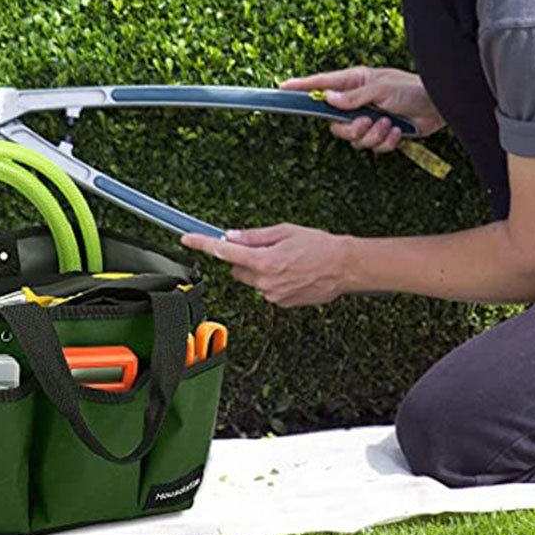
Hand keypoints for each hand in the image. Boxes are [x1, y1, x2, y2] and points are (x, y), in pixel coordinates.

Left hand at [180, 224, 348, 307]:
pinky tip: (293, 272)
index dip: (203, 244)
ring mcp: (273, 295)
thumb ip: (254, 236)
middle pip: (237, 269)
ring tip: (286, 260)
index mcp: (263, 261)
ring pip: (253, 280)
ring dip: (260, 270)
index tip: (188, 239)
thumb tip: (232, 237)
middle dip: (243, 259)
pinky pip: (267, 289)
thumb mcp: (285, 231)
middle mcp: (265, 282)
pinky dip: (273, 280)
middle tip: (266, 248)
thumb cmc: (319, 246)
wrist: (345, 267)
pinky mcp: (282, 303)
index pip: (224, 252)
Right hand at [280, 65, 445, 153]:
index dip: (302, 87)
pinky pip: (372, 146)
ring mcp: (368, 118)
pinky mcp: (380, 133)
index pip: (321, 84)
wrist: (439, 106)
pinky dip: (386, 141)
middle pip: (335, 124)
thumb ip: (353, 97)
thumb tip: (327, 98)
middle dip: (352, 128)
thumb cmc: (411, 89)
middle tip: (367, 122)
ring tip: (389, 124)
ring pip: (353, 139)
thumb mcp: (380, 88)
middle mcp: (356, 101)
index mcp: (354, 82)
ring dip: (373, 135)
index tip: (283, 88)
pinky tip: (398, 131)